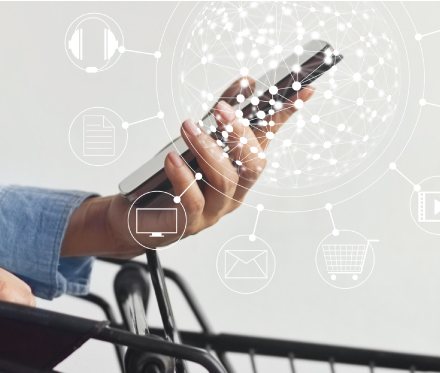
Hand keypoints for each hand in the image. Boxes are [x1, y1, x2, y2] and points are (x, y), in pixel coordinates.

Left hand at [63, 79, 315, 257]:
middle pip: (253, 165)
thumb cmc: (169, 180)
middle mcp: (234, 191)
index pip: (266, 138)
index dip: (284, 115)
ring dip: (207, 150)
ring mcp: (214, 210)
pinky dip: (183, 177)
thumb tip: (245, 84)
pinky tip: (172, 159)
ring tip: (187, 128)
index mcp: (239, 170)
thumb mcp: (195, 142)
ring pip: (225, 181)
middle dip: (240, 134)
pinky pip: (193, 201)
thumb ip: (219, 115)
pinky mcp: (188, 223)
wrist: (137, 220)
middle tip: (220, 110)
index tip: (302, 89)